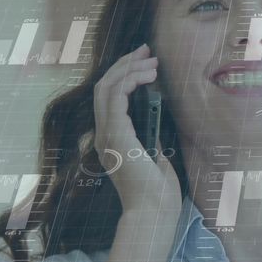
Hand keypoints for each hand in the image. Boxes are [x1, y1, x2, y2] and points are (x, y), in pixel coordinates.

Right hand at [92, 43, 180, 213]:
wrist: (154, 211)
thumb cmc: (157, 191)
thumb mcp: (153, 156)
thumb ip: (148, 137)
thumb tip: (153, 119)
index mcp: (111, 139)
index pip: (109, 98)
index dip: (124, 74)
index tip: (143, 61)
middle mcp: (104, 135)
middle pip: (104, 87)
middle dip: (125, 64)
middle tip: (146, 49)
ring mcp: (107, 135)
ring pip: (107, 88)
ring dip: (129, 69)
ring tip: (152, 60)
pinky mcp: (116, 136)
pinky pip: (116, 98)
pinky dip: (131, 81)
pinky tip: (148, 75)